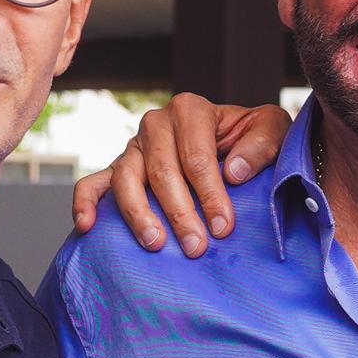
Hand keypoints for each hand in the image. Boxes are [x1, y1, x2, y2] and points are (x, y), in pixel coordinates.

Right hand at [70, 90, 290, 254]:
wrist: (234, 141)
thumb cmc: (252, 138)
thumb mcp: (271, 130)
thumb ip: (260, 145)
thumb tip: (233, 172)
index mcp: (190, 110)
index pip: (197, 157)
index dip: (210, 194)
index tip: (223, 227)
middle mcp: (156, 124)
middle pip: (162, 172)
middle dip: (180, 212)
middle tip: (196, 247)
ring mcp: (134, 147)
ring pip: (126, 179)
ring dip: (139, 214)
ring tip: (155, 243)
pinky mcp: (119, 168)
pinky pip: (94, 183)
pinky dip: (86, 203)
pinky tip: (87, 227)